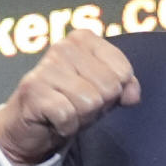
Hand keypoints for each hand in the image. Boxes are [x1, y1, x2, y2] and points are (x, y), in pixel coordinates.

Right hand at [0, 29, 140, 165]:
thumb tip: (133, 94)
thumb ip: (125, 87)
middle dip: (99, 106)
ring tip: (67, 112)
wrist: (32, 125)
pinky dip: (67, 127)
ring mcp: (45, 67)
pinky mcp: (33, 90)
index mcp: (83, 39)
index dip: (115, 92)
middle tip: (78, 106)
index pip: (123, 71)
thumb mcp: (105, 93)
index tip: (94, 93)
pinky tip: (55, 121)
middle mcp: (63, 46)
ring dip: (82, 117)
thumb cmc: (71, 103)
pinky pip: (69, 116)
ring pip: (90, 102)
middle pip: (108, 87)